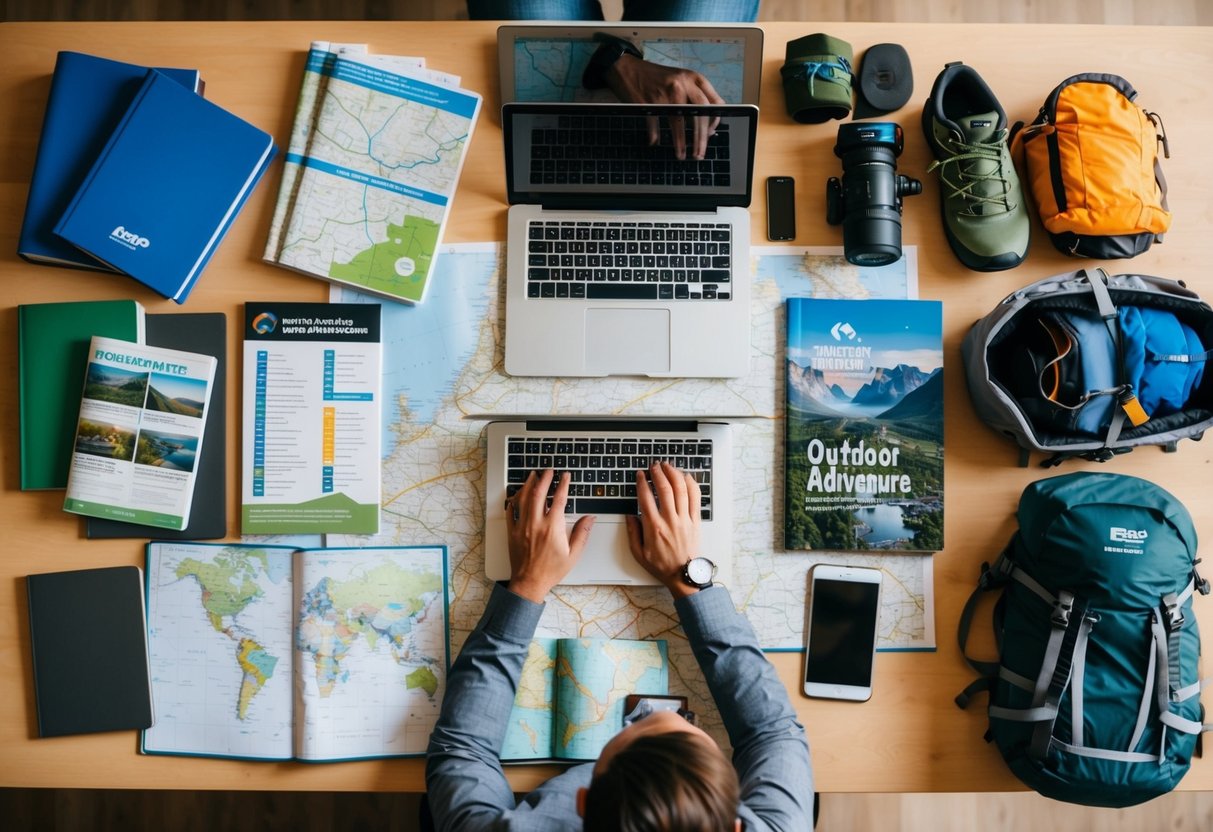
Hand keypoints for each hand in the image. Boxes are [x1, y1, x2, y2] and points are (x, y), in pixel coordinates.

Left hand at [506, 470, 594, 603]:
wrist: (529, 583)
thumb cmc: (551, 571)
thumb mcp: (573, 554)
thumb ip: (582, 534)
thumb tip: (589, 518)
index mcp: (552, 528)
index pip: (559, 499)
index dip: (563, 484)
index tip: (565, 476)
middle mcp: (535, 524)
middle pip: (538, 493)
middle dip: (544, 478)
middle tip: (548, 470)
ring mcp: (521, 527)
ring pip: (523, 499)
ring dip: (528, 484)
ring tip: (532, 475)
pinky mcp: (511, 532)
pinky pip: (510, 511)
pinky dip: (513, 500)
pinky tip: (516, 495)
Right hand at [604, 54, 723, 160]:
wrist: (627, 67)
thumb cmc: (657, 77)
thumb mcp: (681, 79)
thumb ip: (694, 97)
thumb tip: (705, 127)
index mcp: (693, 78)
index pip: (713, 102)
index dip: (714, 121)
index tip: (710, 134)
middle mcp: (682, 84)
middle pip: (699, 114)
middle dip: (701, 137)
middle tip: (699, 154)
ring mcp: (664, 93)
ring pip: (678, 123)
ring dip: (681, 143)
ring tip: (682, 156)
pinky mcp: (648, 101)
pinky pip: (655, 124)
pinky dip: (655, 136)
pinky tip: (655, 143)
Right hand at [625, 462, 701, 598]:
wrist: (683, 574)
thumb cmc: (661, 565)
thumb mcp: (638, 553)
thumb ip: (632, 532)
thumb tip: (629, 515)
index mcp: (654, 527)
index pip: (646, 497)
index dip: (641, 482)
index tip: (639, 475)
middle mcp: (670, 520)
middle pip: (664, 489)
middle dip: (658, 473)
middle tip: (653, 466)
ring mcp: (684, 519)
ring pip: (681, 489)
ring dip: (673, 474)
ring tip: (667, 466)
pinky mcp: (695, 520)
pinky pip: (695, 497)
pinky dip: (691, 484)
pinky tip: (685, 476)